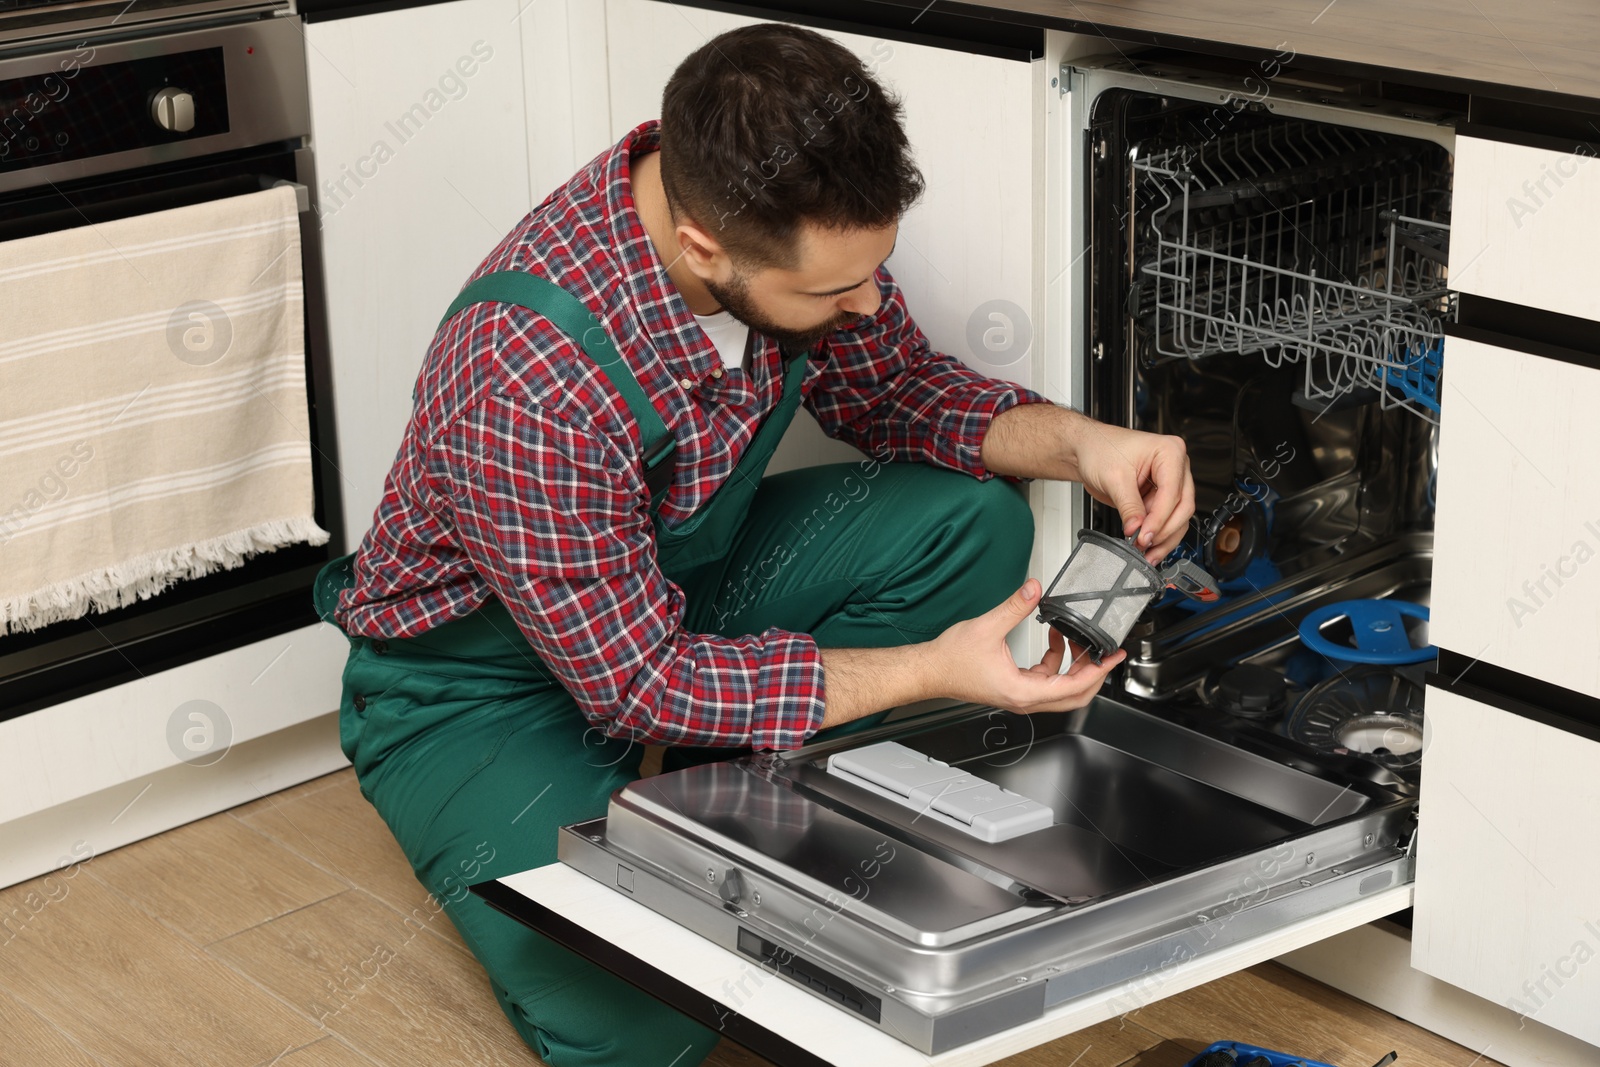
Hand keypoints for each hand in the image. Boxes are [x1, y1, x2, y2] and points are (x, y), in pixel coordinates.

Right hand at [926, 579, 1124, 714]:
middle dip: (1093, 673)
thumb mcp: (987, 627)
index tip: (1113, 659)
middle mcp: (1023, 699)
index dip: (1098, 672)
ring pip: (1060, 688)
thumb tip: (1034, 589)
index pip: (1072, 687)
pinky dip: (1054, 662)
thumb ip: (1015, 607)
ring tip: (1077, 639)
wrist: (930, 670)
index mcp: (1022, 691)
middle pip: (1073, 696)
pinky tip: (1053, 640)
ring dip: (1072, 665)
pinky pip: (1045, 680)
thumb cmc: (951, 660)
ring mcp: (1019, 696)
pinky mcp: (1014, 688)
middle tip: (1106, 653)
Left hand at [1069, 421, 1194, 562]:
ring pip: (1179, 517)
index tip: (1145, 535)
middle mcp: (1175, 466)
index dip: (1159, 518)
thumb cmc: (1100, 449)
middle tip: (1144, 543)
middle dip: (1164, 530)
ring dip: (1164, 538)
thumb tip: (1137, 529)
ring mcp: (1170, 482)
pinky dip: (1158, 535)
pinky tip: (1148, 547)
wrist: (1087, 450)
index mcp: (1170, 452)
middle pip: (1183, 506)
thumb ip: (1128, 506)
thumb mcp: (1114, 478)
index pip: (1172, 492)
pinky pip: (1167, 520)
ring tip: (1147, 551)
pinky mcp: (1160, 496)